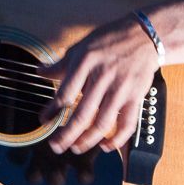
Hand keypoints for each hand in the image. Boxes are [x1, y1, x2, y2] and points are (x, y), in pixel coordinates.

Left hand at [36, 15, 160, 154]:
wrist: (144, 37)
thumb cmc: (109, 41)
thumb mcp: (80, 47)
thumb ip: (60, 64)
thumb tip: (39, 72)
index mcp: (85, 64)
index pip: (65, 93)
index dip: (52, 110)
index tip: (43, 120)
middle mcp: (102, 78)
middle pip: (82, 114)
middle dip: (67, 134)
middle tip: (55, 146)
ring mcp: (120, 89)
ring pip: (102, 123)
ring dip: (87, 140)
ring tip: (75, 148)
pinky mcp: (135, 97)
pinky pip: (127, 124)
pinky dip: (117, 139)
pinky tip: (105, 146)